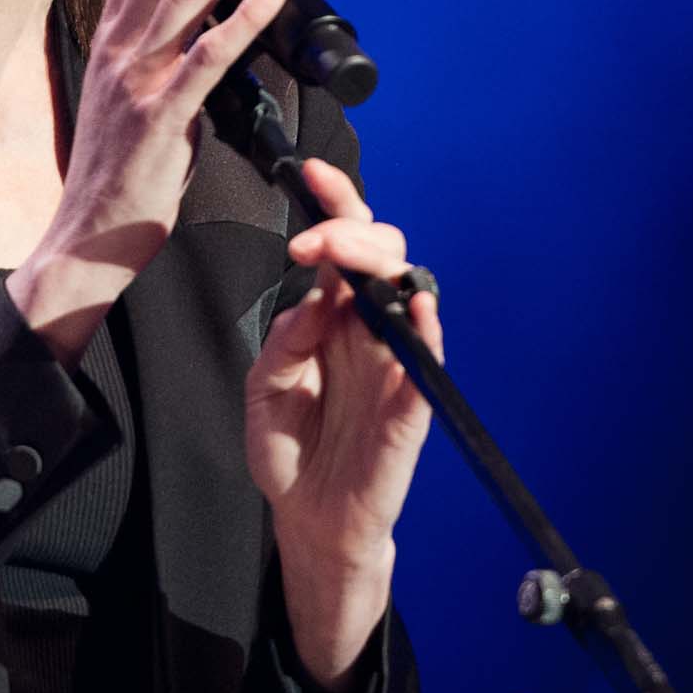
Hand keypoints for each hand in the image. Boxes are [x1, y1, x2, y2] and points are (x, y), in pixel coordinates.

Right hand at [8, 0, 309, 361]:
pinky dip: (244, 14)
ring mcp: (136, 77)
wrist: (88, 236)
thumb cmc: (118, 172)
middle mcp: (119, 44)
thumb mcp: (129, 94)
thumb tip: (214, 25)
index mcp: (111, 35)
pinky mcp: (160, 115)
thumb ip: (161, 54)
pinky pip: (206, 53)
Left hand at [247, 156, 441, 688]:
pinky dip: (426, 331)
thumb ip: (285, 343)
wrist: (310, 519)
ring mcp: (395, 365)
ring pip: (410, 293)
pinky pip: (427, 362)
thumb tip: (315, 300)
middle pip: (381, 256)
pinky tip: (415, 309)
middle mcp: (369, 331)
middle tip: (316, 240)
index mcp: (332, 318)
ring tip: (350, 256)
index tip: (313, 174)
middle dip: (352, 232)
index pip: (341, 248)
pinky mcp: (411, 407)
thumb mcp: (264, 389)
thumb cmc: (291, 450)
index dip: (335, 205)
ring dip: (384, 267)